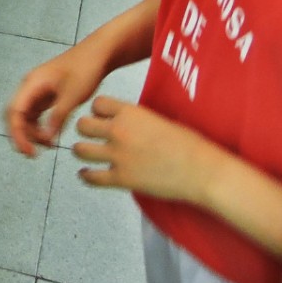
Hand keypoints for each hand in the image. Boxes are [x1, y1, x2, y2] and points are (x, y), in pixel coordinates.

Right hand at [5, 45, 108, 155]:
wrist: (98, 53)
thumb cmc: (85, 68)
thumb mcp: (72, 95)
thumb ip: (58, 117)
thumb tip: (46, 139)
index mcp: (32, 83)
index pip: (13, 111)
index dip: (17, 133)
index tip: (27, 151)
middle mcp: (30, 87)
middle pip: (15, 116)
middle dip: (21, 136)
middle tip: (33, 154)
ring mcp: (37, 91)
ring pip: (24, 117)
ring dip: (31, 134)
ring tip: (48, 146)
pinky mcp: (46, 96)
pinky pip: (36, 115)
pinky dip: (40, 128)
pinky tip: (51, 137)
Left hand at [71, 96, 218, 203]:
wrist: (201, 170)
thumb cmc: (188, 145)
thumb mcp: (160, 119)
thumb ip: (137, 119)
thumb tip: (127, 121)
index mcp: (130, 113)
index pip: (97, 104)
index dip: (98, 111)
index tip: (100, 117)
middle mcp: (119, 131)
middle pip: (82, 125)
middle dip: (85, 129)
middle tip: (90, 135)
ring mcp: (118, 156)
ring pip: (80, 149)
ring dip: (81, 151)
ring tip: (85, 152)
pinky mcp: (121, 179)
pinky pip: (92, 177)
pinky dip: (86, 176)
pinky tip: (86, 174)